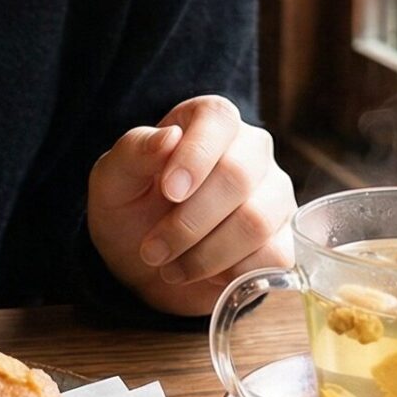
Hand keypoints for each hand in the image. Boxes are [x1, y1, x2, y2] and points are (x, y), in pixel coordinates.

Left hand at [87, 95, 296, 317]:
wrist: (146, 264)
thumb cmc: (131, 209)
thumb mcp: (114, 180)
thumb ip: (134, 152)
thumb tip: (168, 137)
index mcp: (210, 122)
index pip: (218, 119)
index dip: (195, 155)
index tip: (168, 192)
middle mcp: (251, 151)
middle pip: (237, 176)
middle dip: (188, 222)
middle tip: (153, 250)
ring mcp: (273, 195)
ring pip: (256, 221)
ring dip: (206, 255)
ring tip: (171, 268)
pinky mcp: (283, 239)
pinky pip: (274, 256)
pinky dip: (233, 274)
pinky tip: (207, 276)